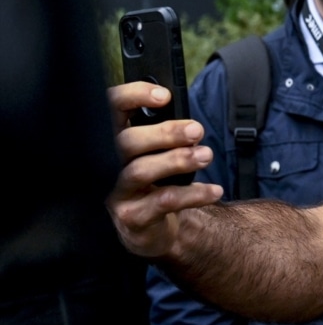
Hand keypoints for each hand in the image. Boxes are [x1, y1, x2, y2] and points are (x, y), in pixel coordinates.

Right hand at [106, 82, 222, 257]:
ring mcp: (116, 193)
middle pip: (125, 142)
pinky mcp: (132, 217)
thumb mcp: (158, 154)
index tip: (164, 96)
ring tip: (206, 155)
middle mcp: (107, 165)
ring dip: (177, 160)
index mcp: (113, 141)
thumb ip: (164, 134)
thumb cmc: (157, 180)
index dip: (132, 97)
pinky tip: (214, 190)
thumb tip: (189, 122)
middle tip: (196, 130)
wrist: (153, 227)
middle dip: (164, 133)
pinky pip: (162, 202)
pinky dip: (192, 194)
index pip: (108, 109)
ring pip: (140, 171)